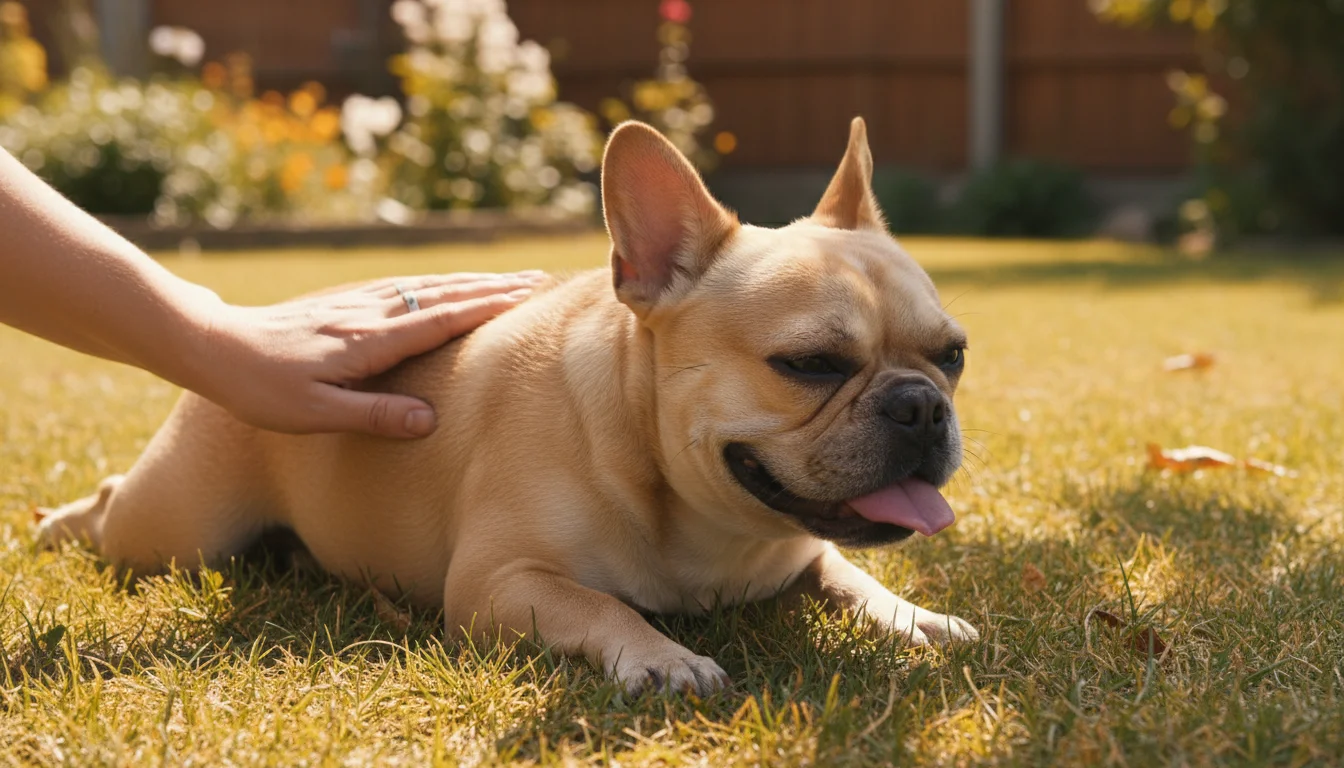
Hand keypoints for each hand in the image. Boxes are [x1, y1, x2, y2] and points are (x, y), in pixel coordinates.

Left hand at [184, 271, 545, 437]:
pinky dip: (435, 284)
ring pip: (426, 287)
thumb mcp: (314, 415)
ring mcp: (356, 305)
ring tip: (505, 281)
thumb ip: (374, 416)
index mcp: (369, 341)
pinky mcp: (343, 305)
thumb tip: (431, 421)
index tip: (528, 297)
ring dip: (469, 282)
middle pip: (443, 295)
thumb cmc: (259, 389)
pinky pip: (403, 289)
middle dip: (492, 288)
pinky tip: (443, 285)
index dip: (488, 308)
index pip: (442, 319)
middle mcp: (369, 315)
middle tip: (537, 280)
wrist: (209, 345)